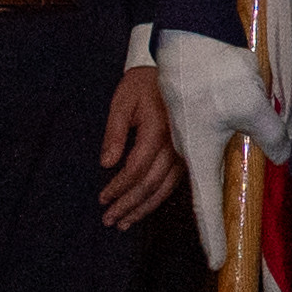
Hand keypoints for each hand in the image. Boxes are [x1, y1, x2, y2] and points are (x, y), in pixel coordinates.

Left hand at [96, 63, 183, 233]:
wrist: (177, 70)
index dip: (118, 187)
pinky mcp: (189, 154)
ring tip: (124, 222)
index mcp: (157, 129)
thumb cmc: (144, 84)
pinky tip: (144, 208)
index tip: (102, 199)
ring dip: (143, 208)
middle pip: (151, 184)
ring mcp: (185, 151)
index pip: (136, 168)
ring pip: (164, 188)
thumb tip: (106, 164)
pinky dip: (157, 199)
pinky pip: (174, 183)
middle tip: (110, 221)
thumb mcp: (123, 101)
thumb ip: (114, 132)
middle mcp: (176, 144)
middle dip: (129, 205)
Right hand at [154, 30, 283, 269]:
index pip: (206, 207)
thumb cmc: (214, 76)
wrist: (188, 36)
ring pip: (208, 164)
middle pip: (204, 190)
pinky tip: (234, 147)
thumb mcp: (252, 109)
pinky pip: (210, 143)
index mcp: (199, 156)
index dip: (213, 237)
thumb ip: (270, 136)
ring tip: (225, 203)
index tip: (218, 263)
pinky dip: (221, 155)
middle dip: (212, 218)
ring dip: (218, 183)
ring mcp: (190, 131)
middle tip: (221, 246)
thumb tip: (282, 154)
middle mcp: (190, 149)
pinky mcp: (194, 113)